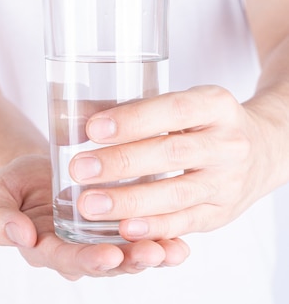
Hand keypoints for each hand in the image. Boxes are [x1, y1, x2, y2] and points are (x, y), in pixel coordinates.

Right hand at [0, 154, 189, 279]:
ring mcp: (98, 241)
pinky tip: (181, 241)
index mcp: (44, 249)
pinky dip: (162, 240)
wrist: (33, 170)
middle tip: (151, 252)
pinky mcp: (117, 227)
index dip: (88, 260)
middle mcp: (75, 252)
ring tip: (173, 251)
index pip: (66, 260)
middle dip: (129, 261)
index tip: (108, 255)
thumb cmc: (13, 184)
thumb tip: (19, 235)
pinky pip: (140, 237)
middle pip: (105, 263)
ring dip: (152, 255)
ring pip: (128, 255)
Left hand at [71, 85, 272, 240]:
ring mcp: (227, 182)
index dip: (133, 120)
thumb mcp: (178, 105)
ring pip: (176, 194)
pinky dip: (153, 227)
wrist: (261, 150)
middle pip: (171, 154)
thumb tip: (71, 115)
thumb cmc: (201, 124)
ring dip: (129, 201)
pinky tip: (124, 228)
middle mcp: (227, 143)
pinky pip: (185, 223)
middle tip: (79, 169)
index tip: (92, 129)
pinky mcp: (220, 213)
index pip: (173, 110)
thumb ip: (130, 109)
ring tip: (89, 204)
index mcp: (215, 105)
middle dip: (121, 162)